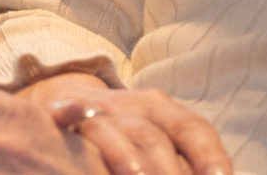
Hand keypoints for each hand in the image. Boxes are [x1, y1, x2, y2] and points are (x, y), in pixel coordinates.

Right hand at [22, 74, 230, 174]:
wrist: (65, 99)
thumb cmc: (125, 134)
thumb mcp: (158, 142)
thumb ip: (183, 162)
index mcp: (160, 110)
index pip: (191, 129)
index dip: (208, 157)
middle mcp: (129, 107)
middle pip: (153, 138)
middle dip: (169, 173)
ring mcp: (93, 111)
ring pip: (113, 133)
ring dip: (129, 160)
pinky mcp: (58, 113)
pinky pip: (65, 112)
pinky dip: (70, 114)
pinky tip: (75, 116)